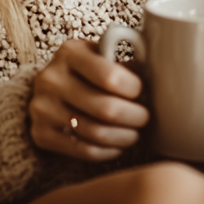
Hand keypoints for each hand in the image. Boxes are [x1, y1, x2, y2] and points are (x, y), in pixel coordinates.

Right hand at [29, 38, 148, 160]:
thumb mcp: (102, 53)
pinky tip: (119, 145)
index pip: (109, 76)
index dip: (134, 89)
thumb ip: (126, 58)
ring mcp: (42, 108)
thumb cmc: (88, 68)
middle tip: (146, 117)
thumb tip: (162, 74)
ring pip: (95, 132)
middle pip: (105, 108)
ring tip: (136, 133)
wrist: (50, 87)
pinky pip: (82, 150)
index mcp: (70, 52)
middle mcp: (51, 79)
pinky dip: (107, 151)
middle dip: (134, 116)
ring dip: (124, 136)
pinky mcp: (41, 135)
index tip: (144, 92)